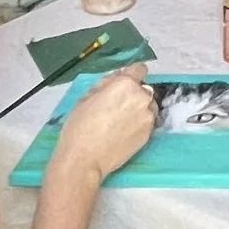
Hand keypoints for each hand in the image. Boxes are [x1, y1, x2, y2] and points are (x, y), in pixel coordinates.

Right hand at [50, 63, 154, 185]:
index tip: (124, 82)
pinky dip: (139, 122)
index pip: (140, 69)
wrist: (84, 159)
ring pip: (148, 105)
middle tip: (116, 105)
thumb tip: (119, 74)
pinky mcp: (149, 134)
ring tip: (120, 120)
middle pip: (144, 88)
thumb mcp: (86, 96)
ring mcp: (148, 117)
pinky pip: (147, 121)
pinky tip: (123, 130)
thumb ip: (106, 81)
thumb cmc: (79, 126)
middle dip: (133, 93)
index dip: (131, 75)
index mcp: (126, 84)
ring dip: (139, 107)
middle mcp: (142, 98)